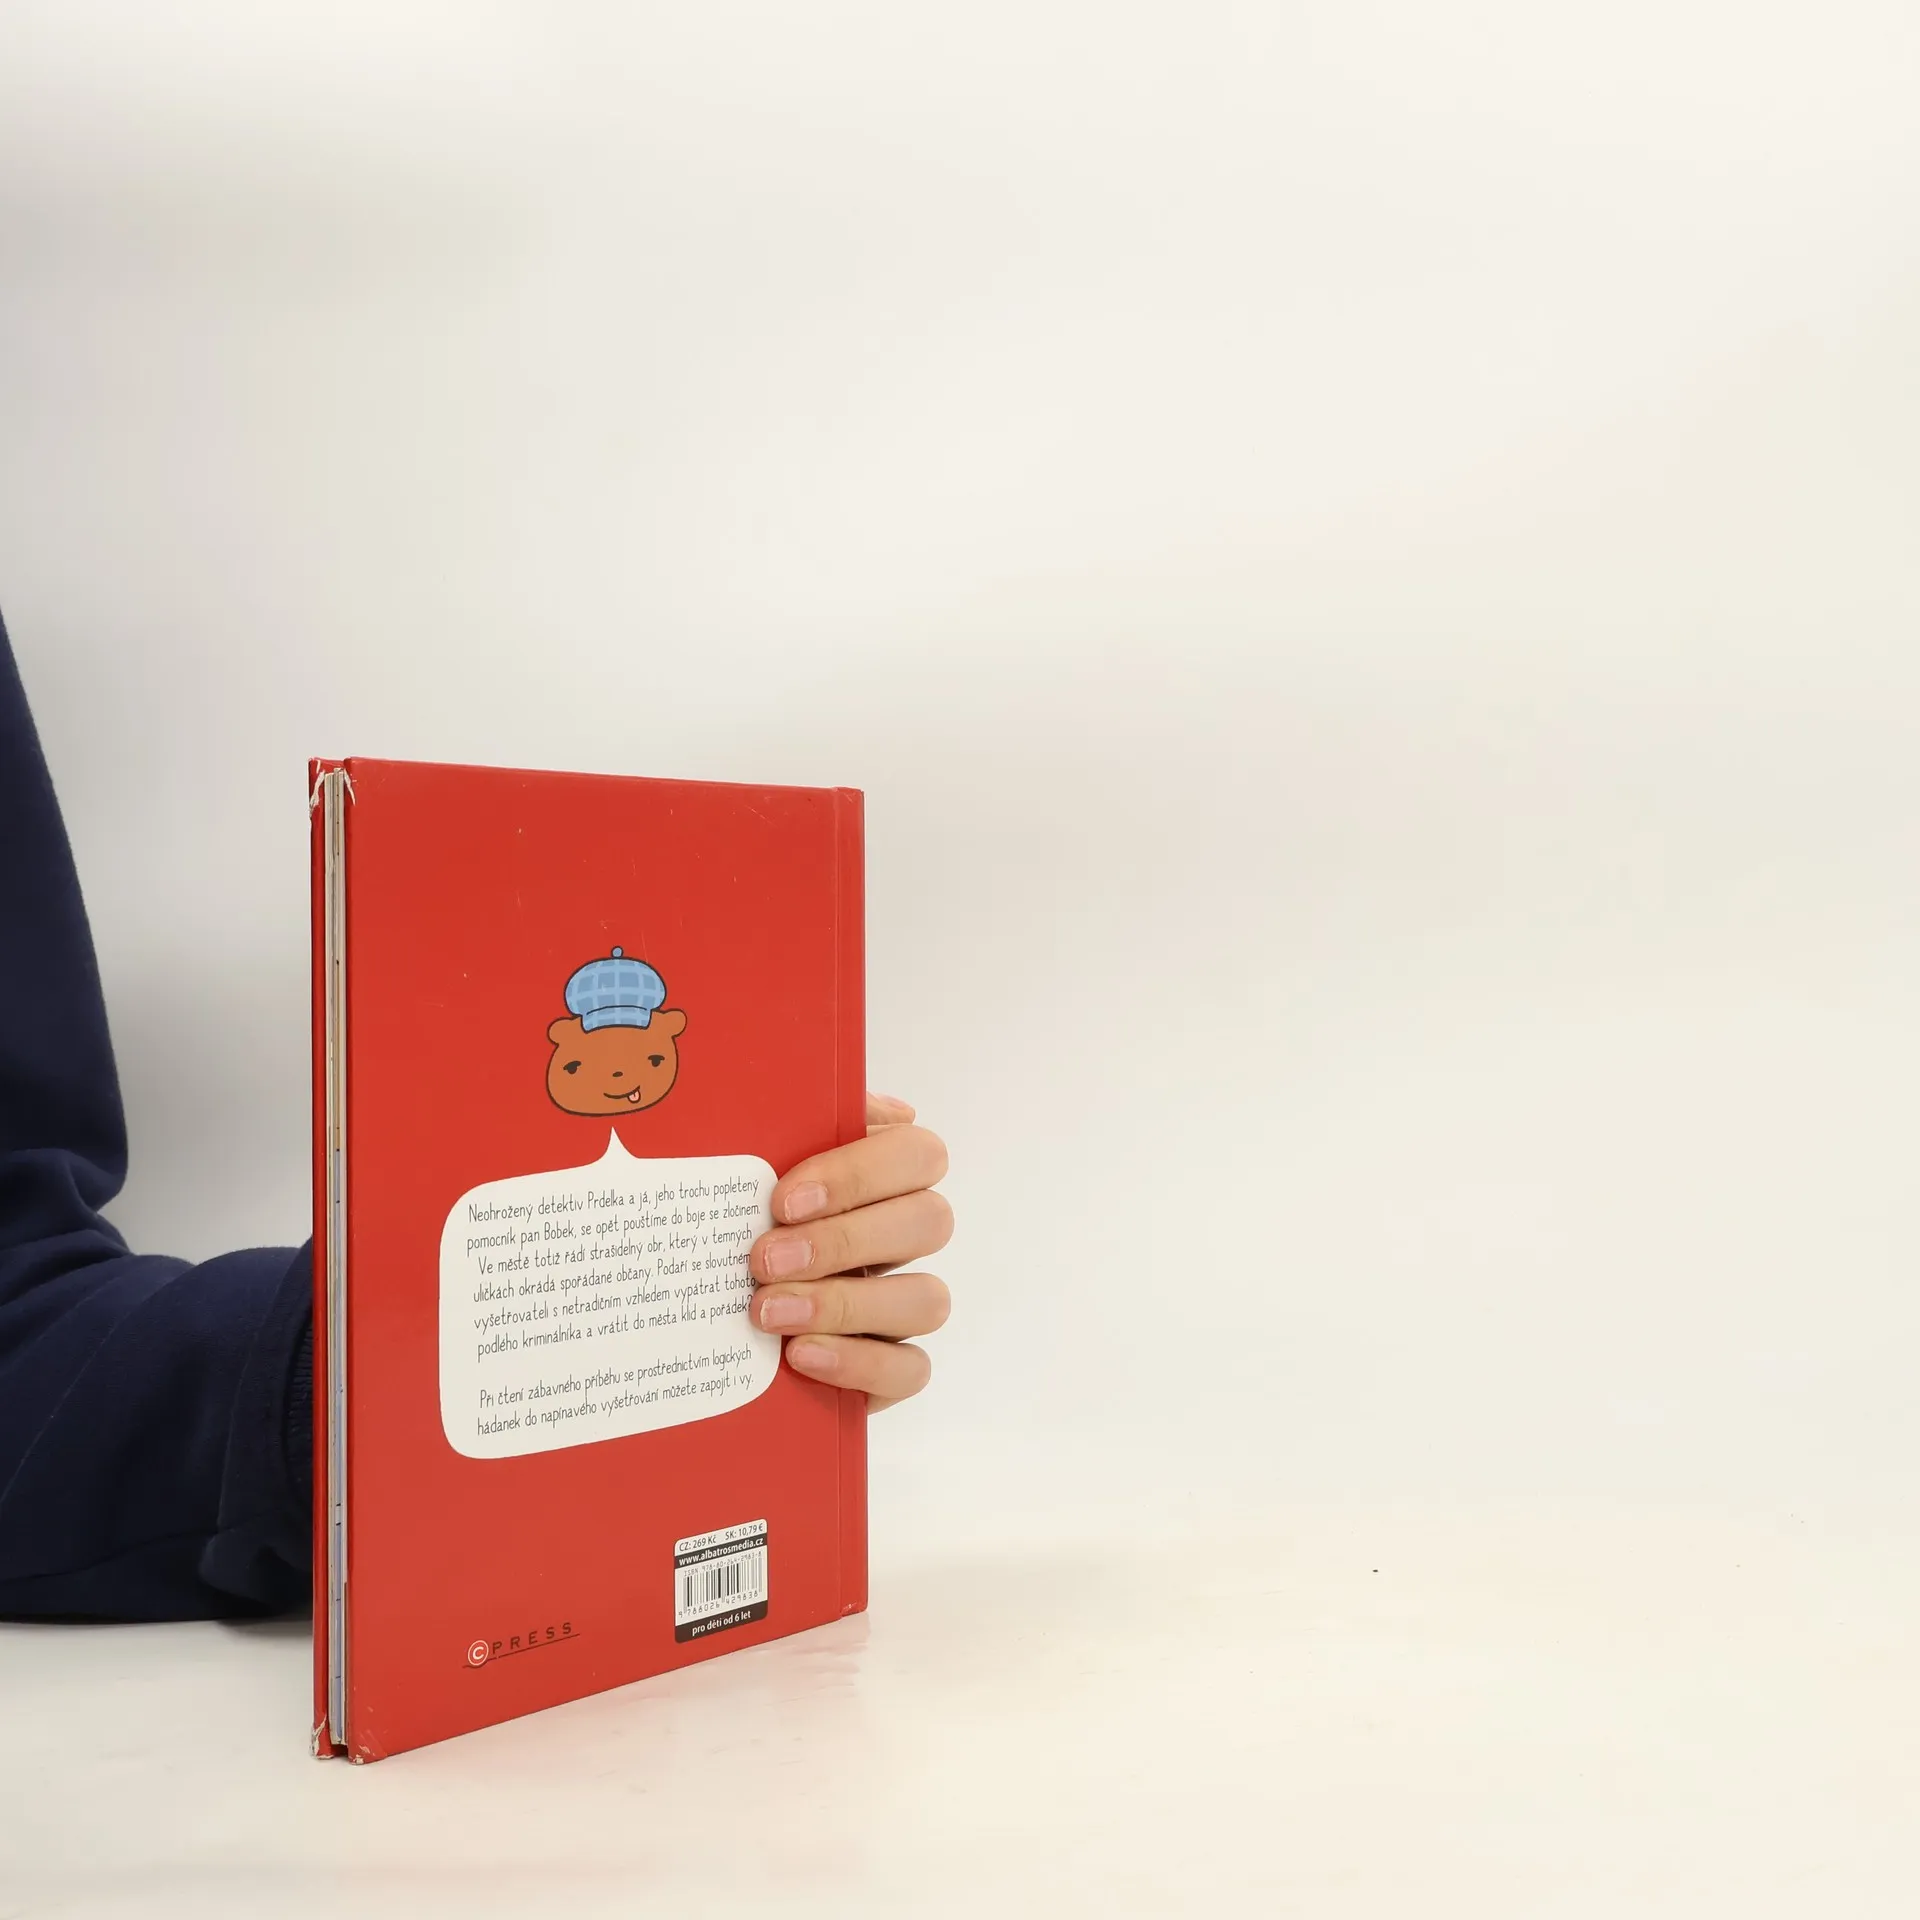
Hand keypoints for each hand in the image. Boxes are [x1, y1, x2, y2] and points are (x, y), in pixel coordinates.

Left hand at [749, 1093, 951, 1411]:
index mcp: (880, 1178)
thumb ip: (785, 1122)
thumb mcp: (744, 1162)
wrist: (692, 1312)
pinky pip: (911, 1369)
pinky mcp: (890, 1369)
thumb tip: (834, 1099)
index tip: (783, 1199)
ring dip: (847, 1304)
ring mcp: (901, 1306)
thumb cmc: (730, 1221)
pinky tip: (800, 1356)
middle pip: (930, 1222)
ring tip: (769, 1314)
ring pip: (928, 1299)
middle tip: (764, 1259)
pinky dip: (859, 1364)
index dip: (860, 1174)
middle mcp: (901, 1237)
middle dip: (845, 1241)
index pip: (918, 1153)